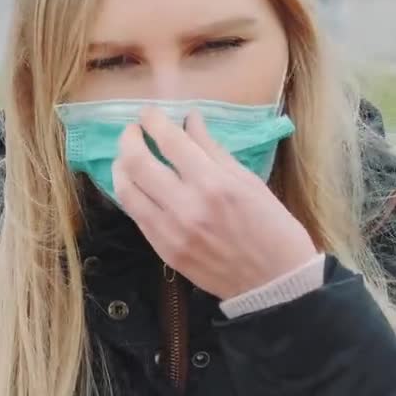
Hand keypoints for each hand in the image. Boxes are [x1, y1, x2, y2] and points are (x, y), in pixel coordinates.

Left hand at [111, 106, 316, 300]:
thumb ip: (213, 149)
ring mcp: (171, 231)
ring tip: (127, 156)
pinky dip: (130, 193)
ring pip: (126, 190)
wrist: (274, 283)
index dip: (153, 121)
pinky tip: (135, 184)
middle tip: (133, 130)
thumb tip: (189, 120)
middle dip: (128, 138)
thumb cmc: (271, 227)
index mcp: (214, 183)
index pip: (170, 141)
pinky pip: (135, 215)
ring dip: (121, 166)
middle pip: (137, 162)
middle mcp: (186, 206)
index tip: (148, 113)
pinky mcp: (164, 250)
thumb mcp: (248, 181)